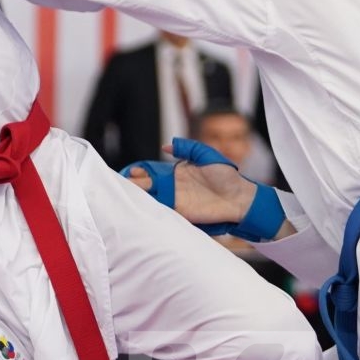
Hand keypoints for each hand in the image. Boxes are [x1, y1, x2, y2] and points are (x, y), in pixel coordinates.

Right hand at [126, 149, 258, 227]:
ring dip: (139, 199)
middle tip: (120, 185)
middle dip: (134, 186)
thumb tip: (165, 146)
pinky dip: (151, 212)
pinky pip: (163, 212)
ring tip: (123, 198)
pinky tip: (139, 211)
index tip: (132, 171)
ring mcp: (177, 201)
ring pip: (152, 200)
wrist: (240, 197)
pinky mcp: (183, 213)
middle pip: (149, 186)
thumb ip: (187, 148)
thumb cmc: (226, 175)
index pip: (154, 171)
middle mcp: (174, 187)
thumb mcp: (206, 155)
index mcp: (178, 172)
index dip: (142, 171)